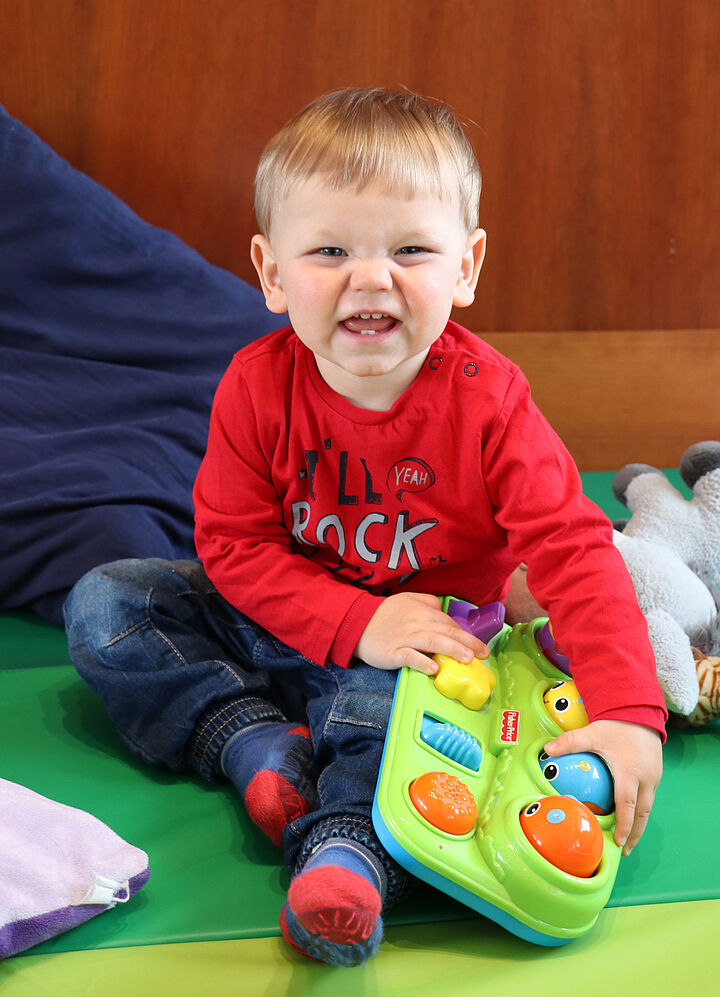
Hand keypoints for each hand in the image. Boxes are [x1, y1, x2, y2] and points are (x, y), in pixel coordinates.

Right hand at [354, 592, 489, 674]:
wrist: (357, 623)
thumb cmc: (383, 614)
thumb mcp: (406, 599)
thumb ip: (426, 602)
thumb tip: (444, 610)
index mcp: (422, 609)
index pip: (449, 622)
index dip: (465, 634)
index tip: (478, 645)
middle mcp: (417, 622)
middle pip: (447, 631)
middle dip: (469, 642)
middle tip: (484, 653)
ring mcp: (405, 637)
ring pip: (433, 641)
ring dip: (453, 649)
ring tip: (468, 658)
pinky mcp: (394, 652)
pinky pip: (410, 656)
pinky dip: (423, 662)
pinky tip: (434, 668)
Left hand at [543, 719, 662, 855]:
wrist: (640, 710)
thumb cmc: (617, 724)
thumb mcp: (592, 732)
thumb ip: (570, 742)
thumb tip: (547, 750)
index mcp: (630, 773)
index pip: (627, 805)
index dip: (623, 826)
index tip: (618, 843)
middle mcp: (646, 779)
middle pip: (642, 814)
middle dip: (634, 834)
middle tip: (625, 850)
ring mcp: (653, 777)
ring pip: (647, 807)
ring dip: (639, 825)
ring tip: (628, 841)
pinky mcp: (655, 774)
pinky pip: (649, 798)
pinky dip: (641, 811)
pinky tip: (632, 817)